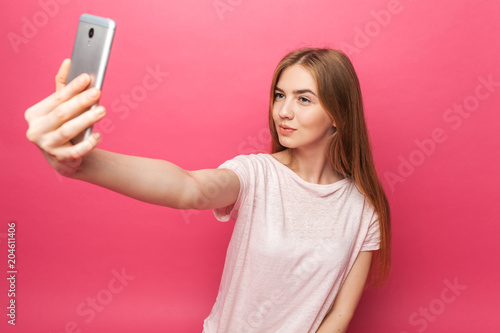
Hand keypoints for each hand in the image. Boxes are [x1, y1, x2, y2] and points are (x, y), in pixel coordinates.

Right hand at [25, 59, 105, 176]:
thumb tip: (68, 61)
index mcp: (35, 114)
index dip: (73, 87)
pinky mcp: (60, 159)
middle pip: (62, 113)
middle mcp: (36, 130)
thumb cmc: (63, 127)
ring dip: (86, 119)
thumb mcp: (60, 108)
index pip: (57, 98)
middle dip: (81, 101)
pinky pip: (76, 151)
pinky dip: (88, 143)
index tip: (87, 77)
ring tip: (102, 110)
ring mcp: (47, 146)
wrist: (64, 158)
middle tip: (98, 92)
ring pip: (68, 130)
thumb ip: (63, 86)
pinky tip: (98, 135)